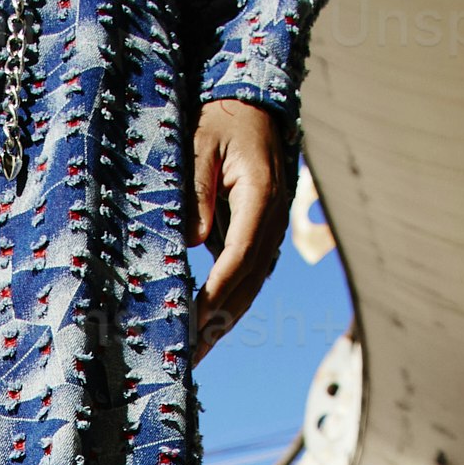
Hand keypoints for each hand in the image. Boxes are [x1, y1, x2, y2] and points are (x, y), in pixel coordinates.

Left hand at [189, 100, 291, 361]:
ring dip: (224, 322)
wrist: (254, 107)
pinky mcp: (262, 237)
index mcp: (261, 197)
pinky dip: (229, 305)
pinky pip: (247, 278)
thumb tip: (193, 242)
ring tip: (196, 355)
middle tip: (190, 357)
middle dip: (218, 322)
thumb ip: (197, 191)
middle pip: (248, 282)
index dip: (217, 291)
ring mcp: (272, 231)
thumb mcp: (201, 144)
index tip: (193, 319)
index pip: (239, 255)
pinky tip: (207, 328)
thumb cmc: (222, 121)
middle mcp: (273, 220)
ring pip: (251, 286)